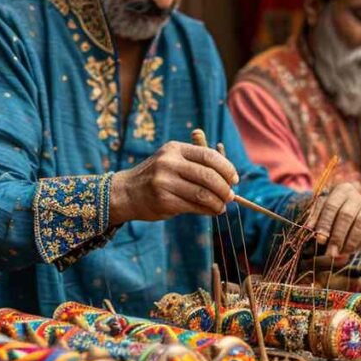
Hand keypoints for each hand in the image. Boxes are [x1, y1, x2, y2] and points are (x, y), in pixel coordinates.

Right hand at [109, 141, 237, 224]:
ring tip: (222, 206)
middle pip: (208, 175)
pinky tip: (212, 211)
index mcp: (175, 149)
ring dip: (218, 202)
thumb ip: (197, 164)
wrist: (126, 192)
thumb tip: (229, 178)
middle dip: (224, 188)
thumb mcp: (172, 160)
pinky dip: (208, 210)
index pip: (209, 156)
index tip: (234, 179)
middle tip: (230, 195)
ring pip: (203, 194)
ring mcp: (164, 182)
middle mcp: (169, 163)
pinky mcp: (163, 201)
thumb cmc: (156, 176)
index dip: (226, 168)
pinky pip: (193, 206)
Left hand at [309, 184, 360, 257]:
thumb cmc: (333, 213)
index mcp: (341, 190)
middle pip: (347, 215)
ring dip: (350, 241)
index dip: (325, 224)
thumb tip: (308, 228)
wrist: (354, 212)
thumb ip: (316, 219)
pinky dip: (360, 242)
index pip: (331, 206)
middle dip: (337, 236)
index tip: (320, 240)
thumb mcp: (322, 212)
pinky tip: (351, 250)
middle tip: (331, 252)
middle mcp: (357, 196)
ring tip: (341, 252)